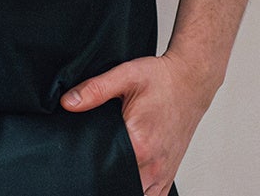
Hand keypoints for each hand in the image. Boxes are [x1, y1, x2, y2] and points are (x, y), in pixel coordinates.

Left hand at [61, 53, 215, 195]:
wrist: (190, 81)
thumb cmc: (162, 80)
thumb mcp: (125, 75)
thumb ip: (95, 90)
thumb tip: (68, 102)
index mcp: (139, 143)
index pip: (105, 168)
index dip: (88, 163)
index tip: (82, 155)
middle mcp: (153, 164)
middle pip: (118, 184)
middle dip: (102, 175)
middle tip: (95, 159)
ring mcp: (163, 173)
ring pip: (138, 194)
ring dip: (121, 184)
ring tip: (109, 167)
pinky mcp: (169, 174)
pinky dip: (140, 191)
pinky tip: (128, 178)